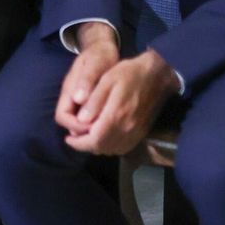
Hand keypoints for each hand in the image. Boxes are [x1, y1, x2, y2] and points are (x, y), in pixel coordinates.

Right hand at [55, 25, 121, 137]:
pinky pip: (92, 125)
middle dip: (86, 135)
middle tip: (105, 134)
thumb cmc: (99, 56)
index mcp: (69, 91)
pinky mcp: (92, 107)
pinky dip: (102, 130)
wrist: (104, 51)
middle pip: (71, 127)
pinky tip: (116, 129)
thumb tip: (78, 99)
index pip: (63, 117)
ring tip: (112, 134)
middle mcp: (73, 101)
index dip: (75, 126)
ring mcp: (81, 105)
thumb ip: (86, 79)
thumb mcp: (94, 63)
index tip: (92, 127)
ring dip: (95, 134)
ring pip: (82, 129)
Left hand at [63, 48, 181, 155]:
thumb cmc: (128, 73)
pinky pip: (123, 148)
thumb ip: (94, 102)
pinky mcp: (141, 132)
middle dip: (85, 146)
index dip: (79, 143)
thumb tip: (81, 121)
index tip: (68, 138)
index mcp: (116, 116)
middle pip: (102, 148)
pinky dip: (110, 146)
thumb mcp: (107, 80)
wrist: (156, 75)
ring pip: (112, 150)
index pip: (94, 140)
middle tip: (74, 138)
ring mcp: (136, 133)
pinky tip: (104, 137)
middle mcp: (127, 129)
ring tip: (86, 137)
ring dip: (98, 147)